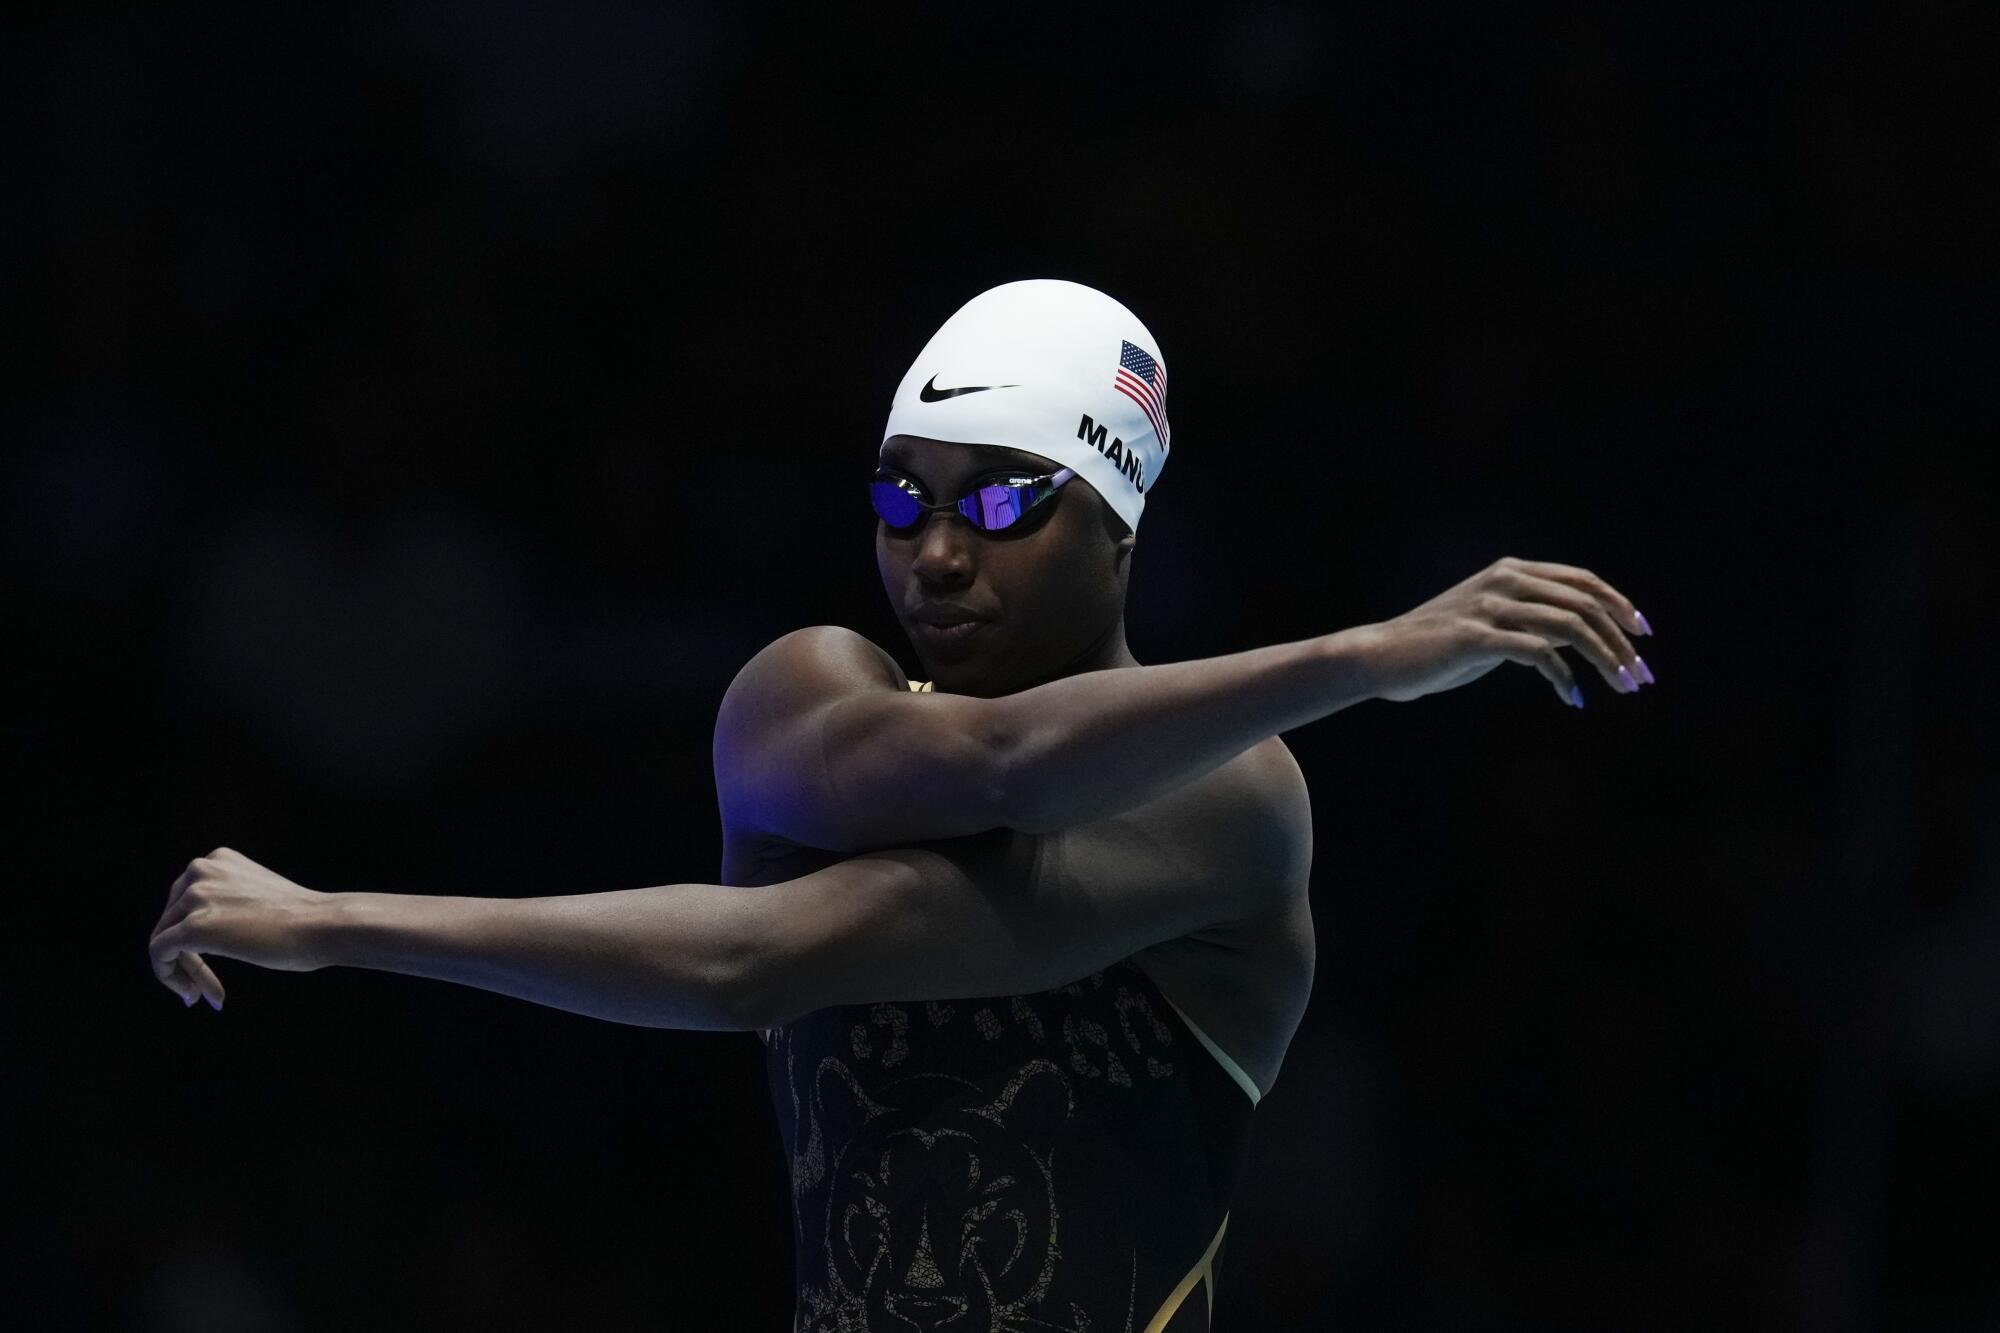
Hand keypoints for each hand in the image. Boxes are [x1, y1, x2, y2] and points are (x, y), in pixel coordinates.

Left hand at [149, 847, 334, 1008]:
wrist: (322, 925)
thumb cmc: (303, 920)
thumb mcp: (256, 895)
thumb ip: (228, 900)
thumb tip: (202, 930)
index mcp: (218, 859)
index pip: (186, 901)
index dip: (194, 938)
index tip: (210, 963)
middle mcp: (200, 870)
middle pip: (171, 921)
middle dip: (188, 957)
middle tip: (206, 988)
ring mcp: (194, 897)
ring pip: (165, 939)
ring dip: (185, 971)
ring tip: (204, 996)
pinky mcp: (192, 927)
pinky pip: (159, 954)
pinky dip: (169, 977)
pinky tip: (194, 996)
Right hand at [1355, 556, 1654, 705]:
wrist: (1383, 656)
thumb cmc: (1440, 647)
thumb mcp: (1495, 626)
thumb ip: (1535, 621)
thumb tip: (1585, 636)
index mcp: (1512, 571)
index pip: (1583, 581)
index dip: (1619, 605)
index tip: (1642, 637)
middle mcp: (1505, 581)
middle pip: (1584, 604)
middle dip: (1620, 642)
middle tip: (1641, 677)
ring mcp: (1490, 606)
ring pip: (1569, 626)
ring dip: (1604, 660)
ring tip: (1621, 689)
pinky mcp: (1476, 637)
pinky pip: (1537, 653)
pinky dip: (1563, 678)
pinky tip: (1572, 698)